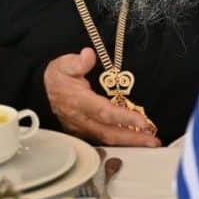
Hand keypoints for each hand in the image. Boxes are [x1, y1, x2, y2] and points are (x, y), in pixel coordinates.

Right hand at [43, 48, 160, 146]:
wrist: (44, 92)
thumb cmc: (58, 78)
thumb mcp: (63, 64)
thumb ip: (76, 61)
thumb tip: (88, 55)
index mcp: (78, 102)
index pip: (103, 112)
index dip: (123, 117)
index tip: (142, 121)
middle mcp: (81, 120)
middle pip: (109, 133)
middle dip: (132, 139)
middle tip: (153, 141)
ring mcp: (82, 129)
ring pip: (108, 140)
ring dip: (130, 143)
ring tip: (150, 142)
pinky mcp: (85, 134)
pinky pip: (104, 141)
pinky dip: (121, 143)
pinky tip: (136, 142)